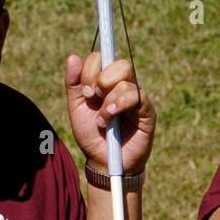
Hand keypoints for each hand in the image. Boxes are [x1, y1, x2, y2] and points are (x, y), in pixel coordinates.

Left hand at [65, 52, 156, 173]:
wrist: (103, 162)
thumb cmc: (91, 136)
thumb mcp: (76, 109)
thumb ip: (73, 84)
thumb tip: (73, 57)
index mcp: (105, 83)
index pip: (102, 59)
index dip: (90, 70)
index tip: (85, 92)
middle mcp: (123, 86)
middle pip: (119, 63)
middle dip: (101, 80)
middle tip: (94, 99)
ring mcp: (136, 98)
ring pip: (126, 79)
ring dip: (108, 100)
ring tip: (102, 120)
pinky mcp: (147, 111)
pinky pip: (137, 95)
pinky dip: (120, 104)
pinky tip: (112, 117)